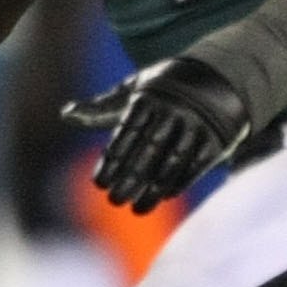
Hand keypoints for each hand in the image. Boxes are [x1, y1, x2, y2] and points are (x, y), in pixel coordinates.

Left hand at [63, 55, 253, 212]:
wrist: (220, 78)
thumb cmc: (165, 89)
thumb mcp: (136, 90)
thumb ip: (104, 107)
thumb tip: (66, 114)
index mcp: (149, 98)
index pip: (127, 134)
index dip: (113, 160)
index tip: (99, 184)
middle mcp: (174, 110)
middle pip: (148, 150)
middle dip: (130, 178)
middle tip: (114, 201)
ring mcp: (197, 125)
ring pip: (172, 162)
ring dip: (153, 189)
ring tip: (137, 208)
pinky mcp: (216, 139)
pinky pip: (195, 166)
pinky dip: (178, 182)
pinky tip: (163, 196)